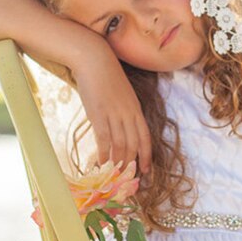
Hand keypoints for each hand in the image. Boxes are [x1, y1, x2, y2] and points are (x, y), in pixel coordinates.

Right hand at [70, 41, 152, 175]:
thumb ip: (124, 110)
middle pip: (134, 146)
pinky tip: (101, 165)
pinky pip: (104, 141)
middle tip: (127, 181)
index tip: (145, 171)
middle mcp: (129, 114)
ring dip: (118, 163)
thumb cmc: (106, 75)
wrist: (94, 59)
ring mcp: (114, 115)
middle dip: (132, 165)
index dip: (146, 156)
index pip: (145, 138)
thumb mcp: (122, 94)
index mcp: (136, 109)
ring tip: (114, 177)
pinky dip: (104, 155)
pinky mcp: (99, 115)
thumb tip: (121, 126)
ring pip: (120, 146)